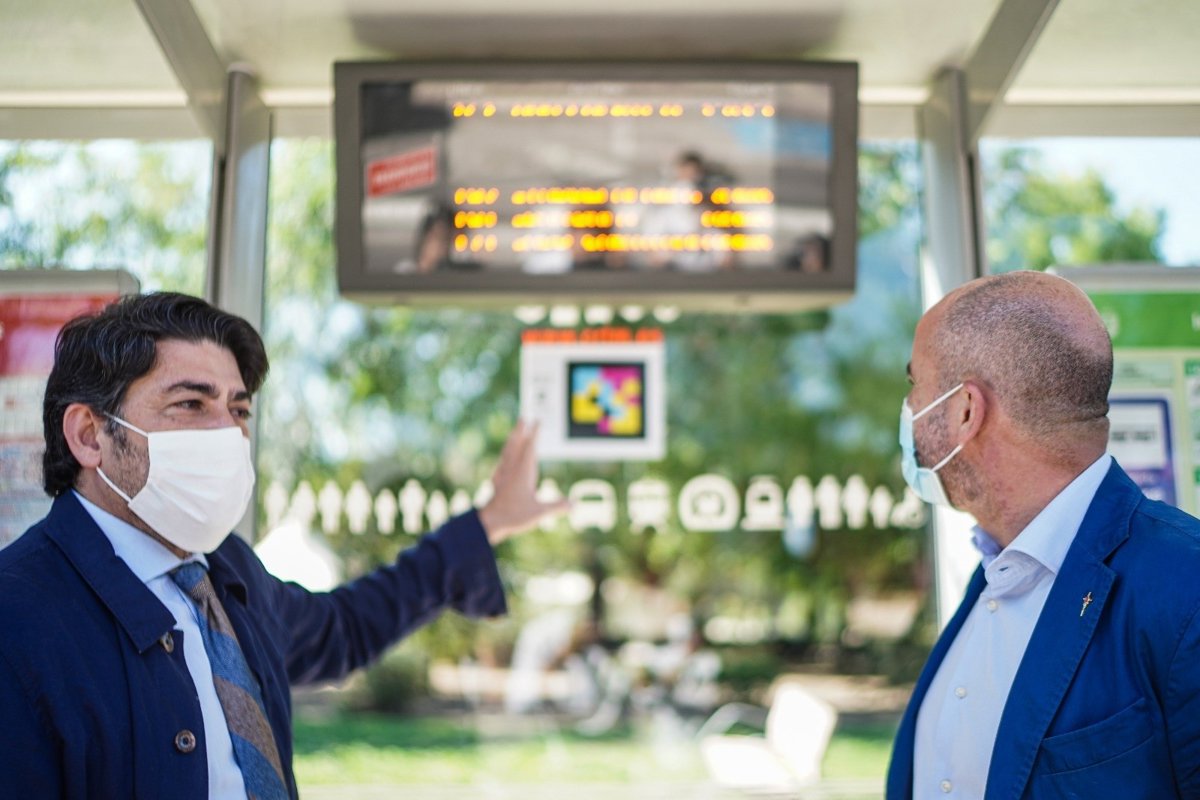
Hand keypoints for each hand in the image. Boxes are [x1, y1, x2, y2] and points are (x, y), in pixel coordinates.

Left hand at [478, 419, 568, 544]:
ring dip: (512, 440)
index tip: (538, 421)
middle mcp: (512, 469)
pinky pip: (502, 462)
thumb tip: (574, 504)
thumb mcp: (539, 512)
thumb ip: (557, 506)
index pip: (530, 448)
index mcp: (523, 472)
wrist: (488, 522)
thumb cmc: (513, 516)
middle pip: (516, 445)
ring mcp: (503, 474)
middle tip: (523, 418)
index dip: (535, 434)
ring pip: (507, 452)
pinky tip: (504, 457)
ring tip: (514, 432)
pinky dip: (506, 454)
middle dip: (520, 431)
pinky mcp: (497, 482)